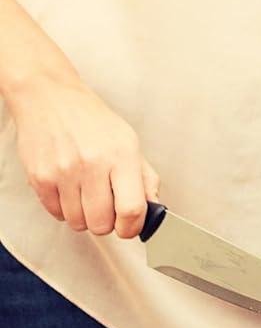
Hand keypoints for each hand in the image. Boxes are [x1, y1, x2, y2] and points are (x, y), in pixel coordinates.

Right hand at [11, 73, 158, 237]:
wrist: (52, 99)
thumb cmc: (92, 121)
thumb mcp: (129, 141)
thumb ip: (144, 177)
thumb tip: (153, 208)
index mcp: (122, 155)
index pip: (132, 209)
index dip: (132, 227)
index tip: (130, 227)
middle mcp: (93, 164)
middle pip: (102, 224)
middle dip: (107, 223)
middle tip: (107, 207)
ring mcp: (64, 173)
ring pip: (78, 223)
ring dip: (84, 216)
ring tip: (87, 193)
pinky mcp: (40, 179)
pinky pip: (56, 214)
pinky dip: (64, 209)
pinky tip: (69, 189)